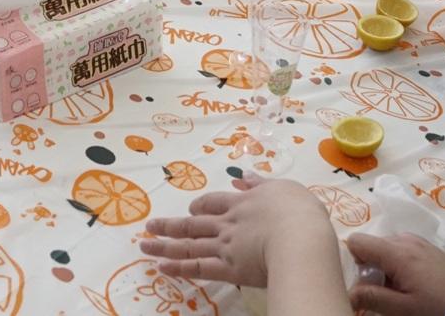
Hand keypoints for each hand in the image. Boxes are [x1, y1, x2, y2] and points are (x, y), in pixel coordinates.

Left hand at [140, 177, 334, 286]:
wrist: (301, 238)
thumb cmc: (300, 213)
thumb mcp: (283, 188)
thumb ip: (261, 183)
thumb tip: (244, 175)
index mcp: (242, 203)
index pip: (214, 202)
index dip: (200, 206)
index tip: (190, 209)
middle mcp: (228, 223)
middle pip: (193, 223)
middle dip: (170, 224)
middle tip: (150, 225)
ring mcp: (225, 246)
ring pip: (188, 244)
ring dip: (164, 244)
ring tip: (144, 244)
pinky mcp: (228, 269)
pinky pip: (198, 268)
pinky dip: (178, 267)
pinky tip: (161, 266)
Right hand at [346, 233, 444, 315]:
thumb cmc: (438, 307)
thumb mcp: (402, 310)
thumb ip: (371, 298)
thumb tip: (346, 292)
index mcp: (396, 251)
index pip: (357, 240)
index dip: (353, 260)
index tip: (362, 282)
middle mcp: (406, 239)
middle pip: (372, 244)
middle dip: (369, 267)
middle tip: (382, 292)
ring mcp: (419, 241)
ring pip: (386, 247)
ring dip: (385, 266)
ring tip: (400, 290)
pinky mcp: (429, 247)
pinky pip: (402, 249)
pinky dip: (399, 264)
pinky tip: (413, 283)